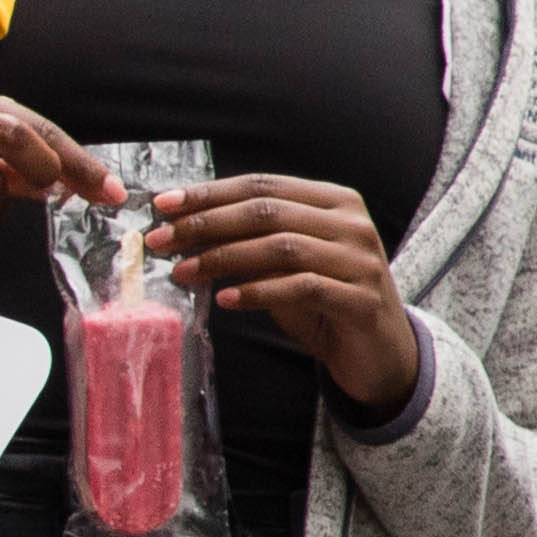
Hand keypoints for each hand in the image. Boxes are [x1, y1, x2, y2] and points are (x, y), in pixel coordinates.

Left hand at [149, 174, 417, 411]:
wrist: (376, 351)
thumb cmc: (322, 301)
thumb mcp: (282, 264)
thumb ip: (247, 241)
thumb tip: (181, 230)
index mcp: (334, 201)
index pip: (262, 185)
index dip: (209, 193)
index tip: (163, 205)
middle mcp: (352, 224)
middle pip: (267, 212)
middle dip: (206, 224)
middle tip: (160, 240)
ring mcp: (361, 260)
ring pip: (282, 246)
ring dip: (223, 257)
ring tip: (182, 272)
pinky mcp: (362, 300)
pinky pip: (302, 287)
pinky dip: (258, 292)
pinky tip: (224, 299)